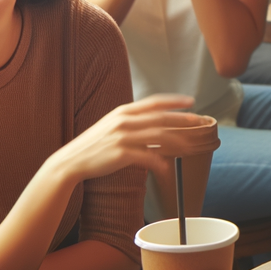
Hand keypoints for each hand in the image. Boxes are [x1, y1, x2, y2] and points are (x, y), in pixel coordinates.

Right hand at [47, 93, 200, 185]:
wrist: (71, 161)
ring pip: (158, 136)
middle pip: (161, 118)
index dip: (174, 101)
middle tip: (199, 123)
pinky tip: (167, 168)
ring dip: (178, 142)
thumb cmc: (94, 146)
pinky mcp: (121, 154)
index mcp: (122, 112)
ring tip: (191, 147)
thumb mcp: (111, 126)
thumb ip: (130, 122)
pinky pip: (147, 157)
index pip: (154, 102)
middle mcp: (123, 121)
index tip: (191, 101)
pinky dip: (159, 162)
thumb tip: (153, 124)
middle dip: (183, 120)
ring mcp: (122, 137)